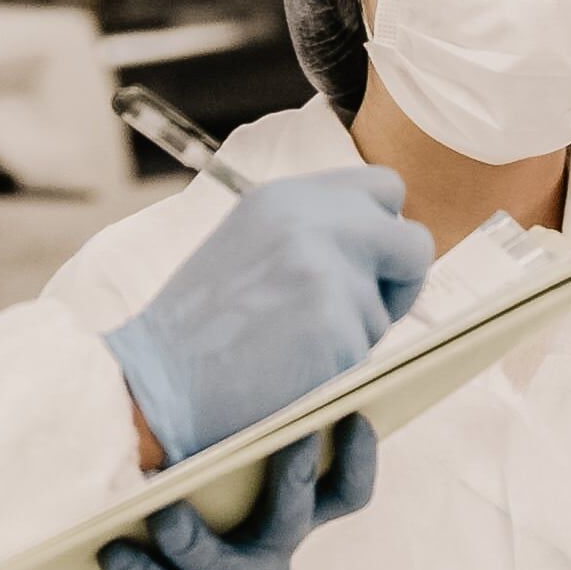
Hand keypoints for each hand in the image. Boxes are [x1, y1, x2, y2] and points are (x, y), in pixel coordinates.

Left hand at [79, 417, 375, 569]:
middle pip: (291, 523)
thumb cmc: (164, 527)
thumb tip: (213, 344)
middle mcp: (269, 563)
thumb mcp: (194, 479)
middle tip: (293, 438)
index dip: (356, 460)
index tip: (355, 415)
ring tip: (160, 511)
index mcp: (283, 522)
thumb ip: (208, 438)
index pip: (340, 495)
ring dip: (193, 540)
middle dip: (294, 479)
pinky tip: (110, 551)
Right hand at [105, 171, 431, 462]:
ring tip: (292, 347)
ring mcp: (327, 272)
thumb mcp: (251, 244)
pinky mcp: (334, 325)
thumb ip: (313, 230)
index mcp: (288, 197)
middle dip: (401, 282)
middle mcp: (313, 222)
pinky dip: (340, 368)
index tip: (365, 265)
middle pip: (413, 243)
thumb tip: (385, 243)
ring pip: (387, 310)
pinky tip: (291, 370)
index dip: (384, 231)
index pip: (385, 189)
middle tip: (364, 315)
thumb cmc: (202, 326)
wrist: (156, 380)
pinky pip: (369, 352)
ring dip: (356, 334)